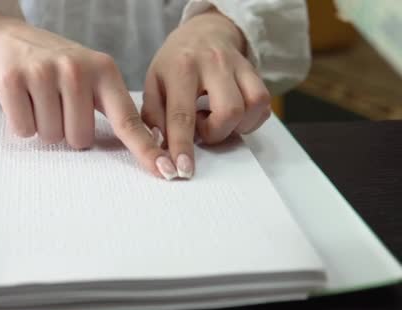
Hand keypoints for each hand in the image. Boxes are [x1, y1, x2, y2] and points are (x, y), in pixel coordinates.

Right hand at [0, 12, 170, 178]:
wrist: (8, 38)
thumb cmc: (55, 64)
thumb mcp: (90, 75)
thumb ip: (114, 105)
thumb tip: (147, 143)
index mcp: (103, 70)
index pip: (128, 120)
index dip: (146, 150)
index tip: (166, 171)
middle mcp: (76, 69)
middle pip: (81, 139)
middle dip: (68, 130)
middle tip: (57, 103)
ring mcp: (43, 72)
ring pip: (52, 137)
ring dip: (44, 126)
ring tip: (39, 98)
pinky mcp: (12, 80)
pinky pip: (24, 130)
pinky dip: (21, 123)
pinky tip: (21, 99)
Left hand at [141, 8, 270, 178]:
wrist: (204, 32)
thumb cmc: (174, 63)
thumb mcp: (153, 83)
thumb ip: (153, 115)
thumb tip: (158, 148)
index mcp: (181, 68)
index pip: (182, 114)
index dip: (182, 146)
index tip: (182, 169)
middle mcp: (213, 64)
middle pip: (229, 111)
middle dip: (216, 134)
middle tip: (201, 130)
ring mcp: (238, 66)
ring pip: (252, 107)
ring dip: (235, 127)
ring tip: (215, 121)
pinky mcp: (256, 71)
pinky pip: (263, 105)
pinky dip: (250, 121)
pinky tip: (231, 117)